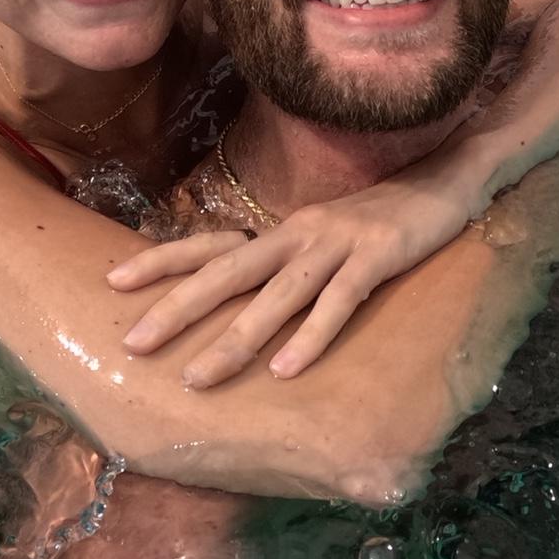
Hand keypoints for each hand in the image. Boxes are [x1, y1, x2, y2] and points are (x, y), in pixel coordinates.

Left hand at [106, 179, 475, 387]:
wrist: (446, 181)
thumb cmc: (383, 221)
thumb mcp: (326, 241)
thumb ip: (291, 269)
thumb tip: (250, 306)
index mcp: (283, 230)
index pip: (211, 244)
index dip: (162, 260)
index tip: (112, 281)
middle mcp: (299, 233)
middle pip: (228, 270)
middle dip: (178, 307)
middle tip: (132, 342)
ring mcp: (337, 243)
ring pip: (276, 294)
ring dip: (235, 337)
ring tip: (197, 377)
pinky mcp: (377, 256)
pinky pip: (340, 301)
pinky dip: (312, 336)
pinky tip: (287, 370)